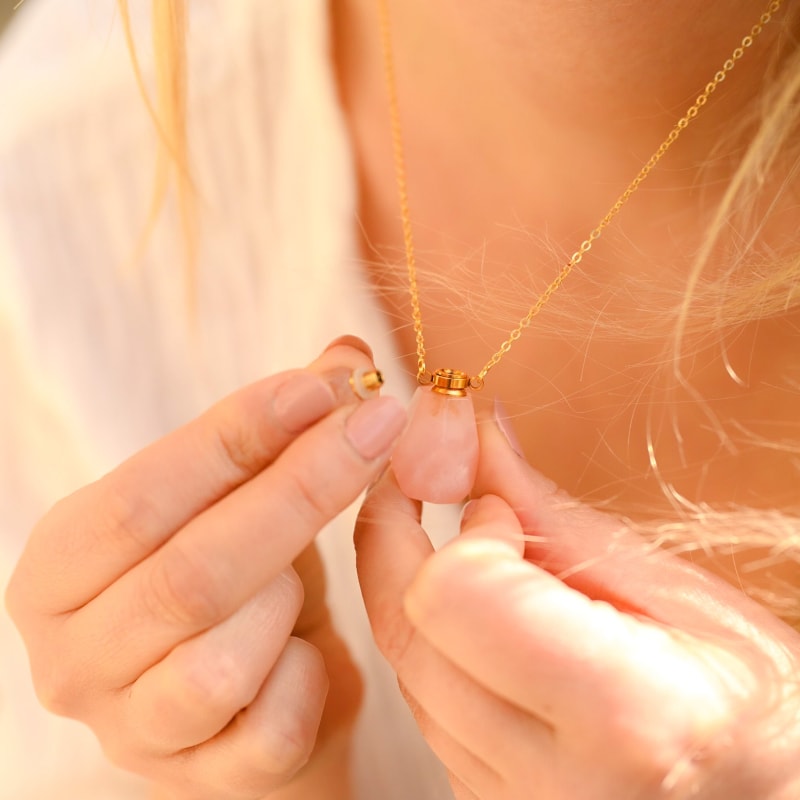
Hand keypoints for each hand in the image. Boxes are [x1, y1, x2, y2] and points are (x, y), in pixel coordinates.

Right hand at [6, 336, 405, 799]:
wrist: (258, 682)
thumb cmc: (244, 572)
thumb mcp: (248, 493)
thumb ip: (286, 424)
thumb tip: (348, 352)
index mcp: (61, 567)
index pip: (143, 492)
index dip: (239, 433)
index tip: (326, 385)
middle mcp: (73, 656)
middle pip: (192, 571)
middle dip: (300, 488)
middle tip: (379, 424)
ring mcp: (131, 730)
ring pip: (220, 660)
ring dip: (286, 601)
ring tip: (299, 579)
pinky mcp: (200, 782)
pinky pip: (270, 730)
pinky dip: (307, 679)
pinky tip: (309, 653)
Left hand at [355, 415, 799, 799]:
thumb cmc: (755, 700)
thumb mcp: (677, 592)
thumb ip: (554, 515)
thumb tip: (475, 433)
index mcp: (621, 711)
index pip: (454, 594)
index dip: (462, 530)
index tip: (493, 503)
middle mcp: (550, 780)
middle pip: (406, 630)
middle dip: (396, 538)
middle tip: (425, 482)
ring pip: (403, 669)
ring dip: (414, 589)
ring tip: (473, 548)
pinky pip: (422, 706)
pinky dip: (433, 640)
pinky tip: (481, 614)